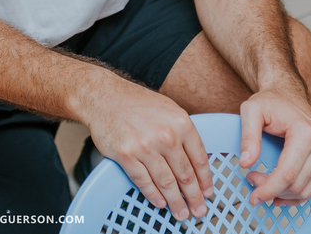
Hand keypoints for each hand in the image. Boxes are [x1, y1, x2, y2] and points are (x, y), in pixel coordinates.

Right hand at [81, 77, 214, 221]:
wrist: (103, 96)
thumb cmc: (135, 102)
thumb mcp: (168, 109)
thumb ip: (182, 132)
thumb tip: (195, 160)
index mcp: (181, 123)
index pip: (199, 159)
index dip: (205, 180)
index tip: (208, 192)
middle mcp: (166, 135)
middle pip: (185, 175)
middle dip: (194, 197)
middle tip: (198, 210)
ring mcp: (145, 146)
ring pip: (166, 182)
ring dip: (175, 201)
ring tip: (180, 212)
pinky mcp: (126, 155)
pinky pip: (144, 181)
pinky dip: (153, 195)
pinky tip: (160, 202)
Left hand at [239, 84, 310, 206]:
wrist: (288, 94)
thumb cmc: (270, 101)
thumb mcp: (251, 111)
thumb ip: (248, 136)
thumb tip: (246, 163)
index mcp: (305, 133)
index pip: (288, 173)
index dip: (269, 189)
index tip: (254, 196)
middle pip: (298, 185)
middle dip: (273, 190)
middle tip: (253, 180)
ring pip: (307, 191)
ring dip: (284, 195)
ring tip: (263, 183)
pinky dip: (296, 195)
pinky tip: (279, 193)